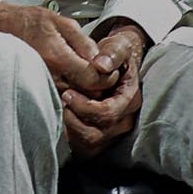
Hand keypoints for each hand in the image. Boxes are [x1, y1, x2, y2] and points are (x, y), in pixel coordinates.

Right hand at [0, 0, 112, 94]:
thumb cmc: (30, 22)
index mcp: (58, 56)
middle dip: (99, 85)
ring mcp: (44, 85)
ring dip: (86, 89)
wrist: (1, 29)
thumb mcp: (62, 22)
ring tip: (84, 72)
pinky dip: (73, 92)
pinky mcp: (40, 90)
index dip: (106, 76)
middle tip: (101, 72)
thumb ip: (84, 42)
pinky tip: (72, 78)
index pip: (93, 79)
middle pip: (88, 93)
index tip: (107, 69)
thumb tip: (101, 61)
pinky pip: (65, 98)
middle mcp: (50, 76)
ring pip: (77, 98)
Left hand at [61, 22, 149, 157]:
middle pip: (98, 134)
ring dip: (71, 128)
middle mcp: (125, 118)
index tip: (67, 93)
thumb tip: (101, 65)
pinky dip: (72, 136)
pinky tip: (63, 119)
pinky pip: (85, 147)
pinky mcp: (102, 135)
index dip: (85, 107)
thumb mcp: (118, 46)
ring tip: (62, 109)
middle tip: (61, 100)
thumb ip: (112, 53)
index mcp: (131, 99)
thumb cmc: (114, 54)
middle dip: (75, 119)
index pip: (108, 114)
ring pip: (91, 143)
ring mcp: (115, 129)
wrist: (113, 62)